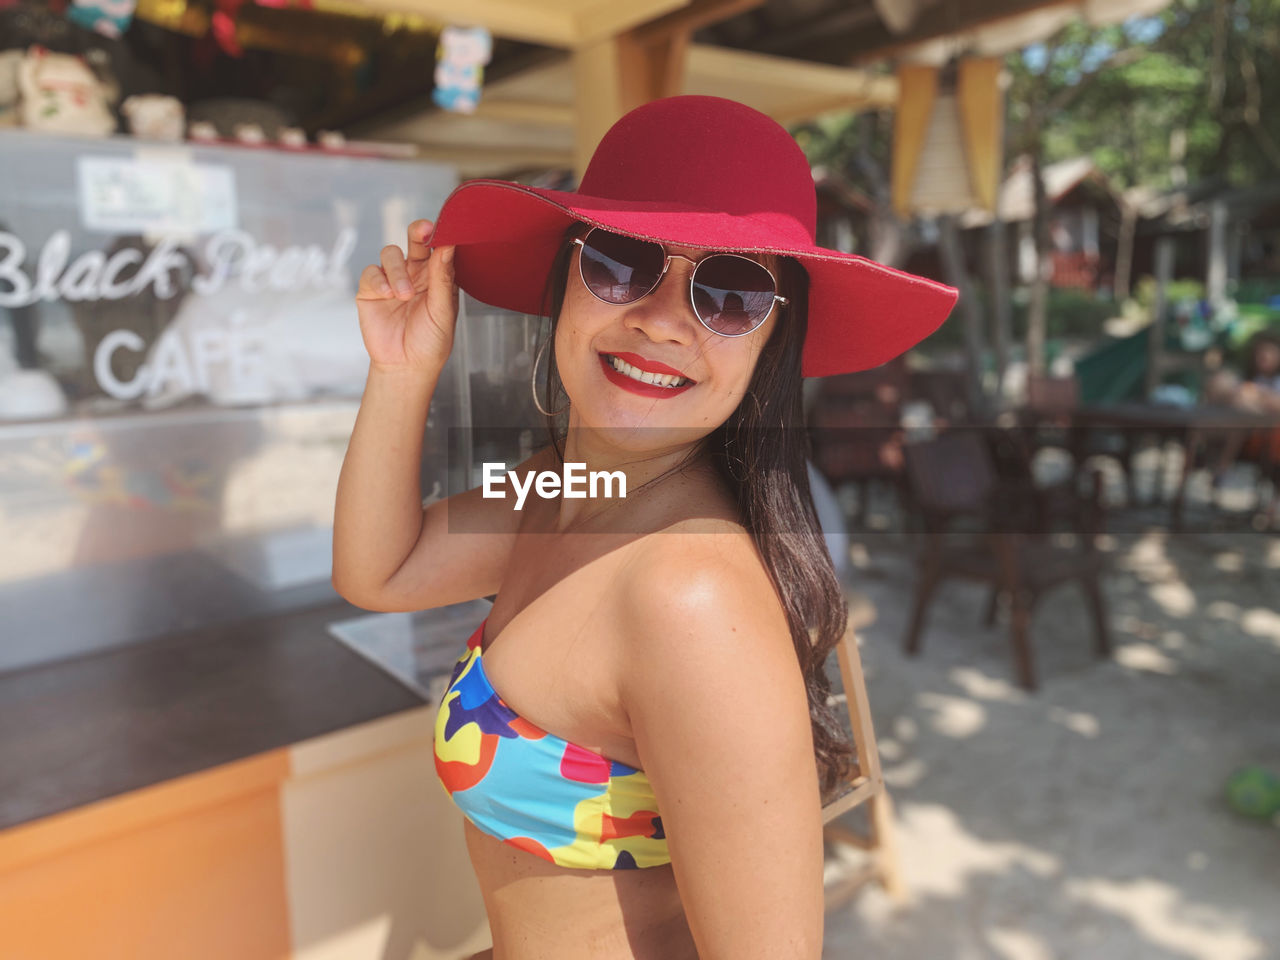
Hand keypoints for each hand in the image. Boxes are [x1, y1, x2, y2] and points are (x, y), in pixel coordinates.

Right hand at [356, 218, 457, 373]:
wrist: (406, 366)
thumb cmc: (430, 341)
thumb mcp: (442, 311)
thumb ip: (443, 278)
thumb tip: (448, 246)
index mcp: (436, 276)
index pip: (439, 247)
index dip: (440, 235)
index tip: (442, 231)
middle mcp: (415, 273)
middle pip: (415, 240)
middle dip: (418, 232)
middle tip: (422, 231)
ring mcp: (392, 279)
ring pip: (390, 253)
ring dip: (397, 271)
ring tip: (404, 295)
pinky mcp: (371, 290)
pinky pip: (371, 273)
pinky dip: (379, 281)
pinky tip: (388, 295)